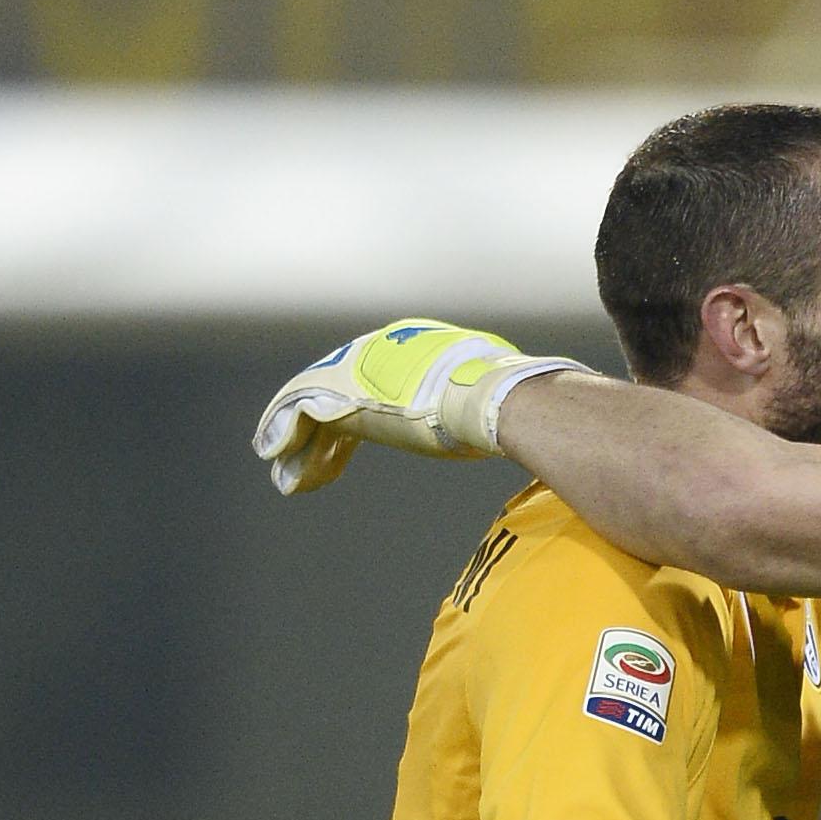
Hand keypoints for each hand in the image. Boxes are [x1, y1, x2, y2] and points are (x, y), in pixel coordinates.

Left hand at [251, 320, 579, 496]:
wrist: (498, 399)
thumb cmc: (514, 406)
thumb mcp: (504, 407)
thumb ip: (502, 415)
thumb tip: (546, 437)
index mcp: (421, 347)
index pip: (382, 376)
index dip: (364, 409)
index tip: (351, 437)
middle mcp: (385, 349)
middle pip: (342, 388)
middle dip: (321, 427)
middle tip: (307, 455)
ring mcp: (360, 369)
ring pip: (314, 403)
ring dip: (298, 442)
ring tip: (283, 471)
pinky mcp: (342, 393)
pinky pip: (297, 414)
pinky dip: (283, 438)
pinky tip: (274, 463)